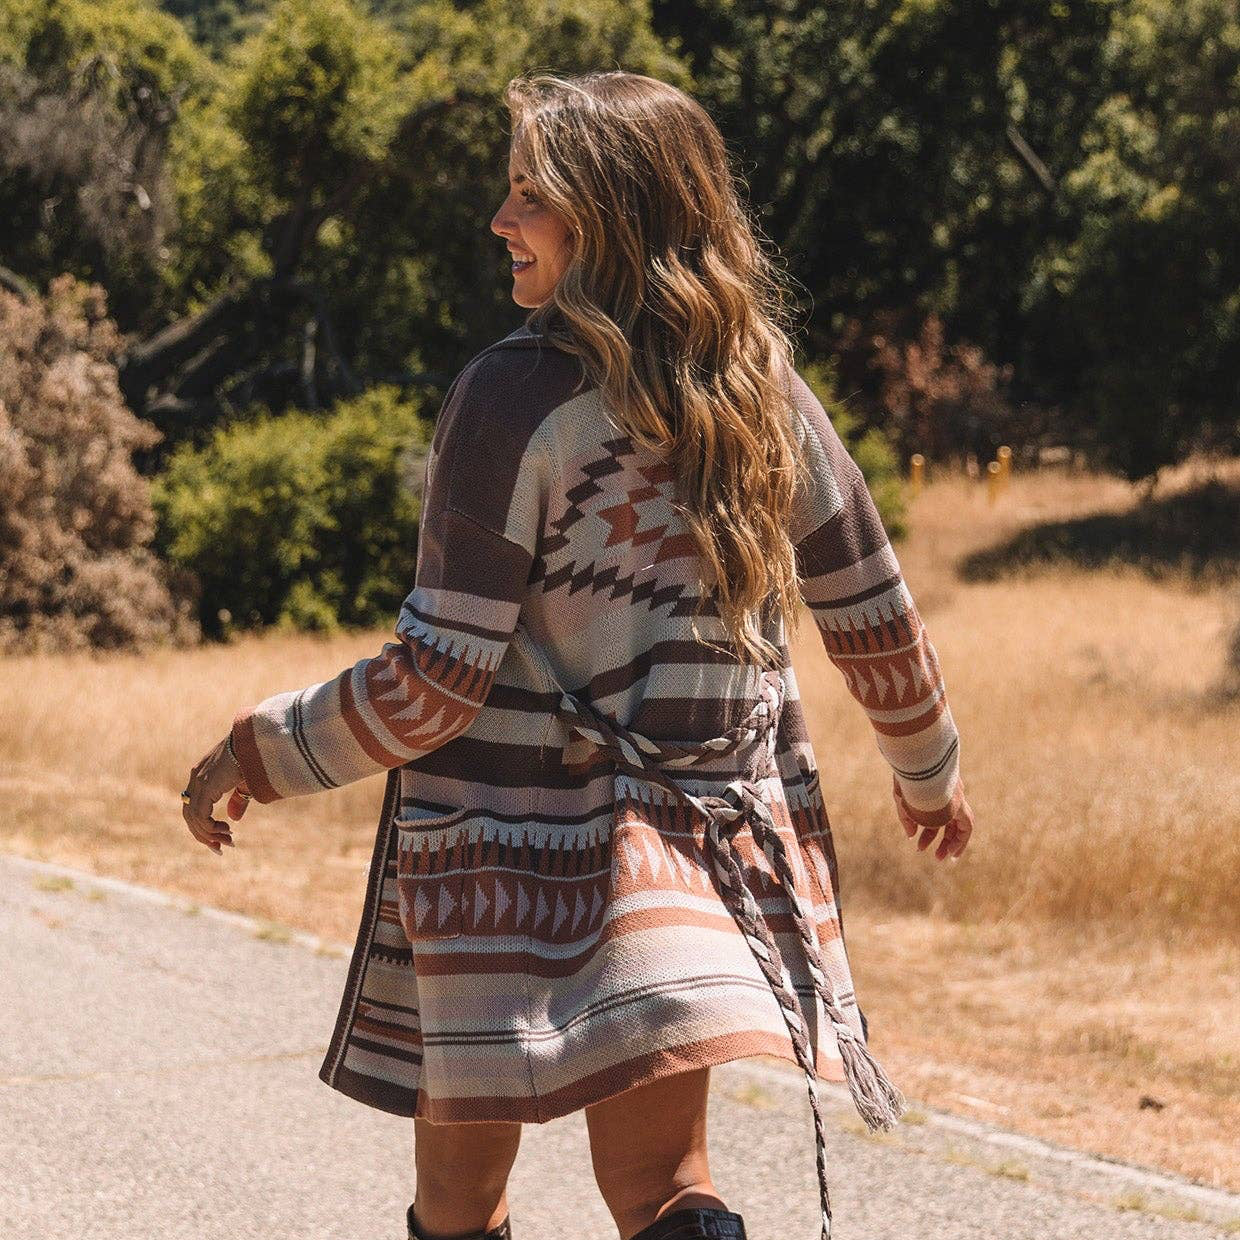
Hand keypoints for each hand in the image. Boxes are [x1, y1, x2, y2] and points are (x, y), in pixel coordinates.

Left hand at [181, 734, 251, 854]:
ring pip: (193, 818)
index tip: (217, 842)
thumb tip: (233, 818)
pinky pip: (199, 814)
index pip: (192, 809)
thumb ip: (238, 800)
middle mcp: (196, 779)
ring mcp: (199, 781)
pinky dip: (210, 826)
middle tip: (221, 848)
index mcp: (202, 777)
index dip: (202, 828)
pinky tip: (227, 830)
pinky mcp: (205, 784)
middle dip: (204, 835)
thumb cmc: (255, 758)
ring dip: (210, 834)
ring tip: (229, 841)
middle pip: (189, 816)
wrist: (256, 741)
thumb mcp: (246, 784)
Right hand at [893, 776, 972, 861]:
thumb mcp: (902, 800)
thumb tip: (911, 834)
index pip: (933, 813)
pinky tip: (952, 853)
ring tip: (939, 857)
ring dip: (950, 842)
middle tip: (930, 853)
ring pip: (958, 824)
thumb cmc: (906, 780)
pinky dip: (961, 841)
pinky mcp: (961, 805)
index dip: (926, 828)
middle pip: (947, 820)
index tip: (915, 839)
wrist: (918, 767)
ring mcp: (955, 799)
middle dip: (939, 838)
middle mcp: (947, 795)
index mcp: (933, 792)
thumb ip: (907, 818)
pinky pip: (966, 827)